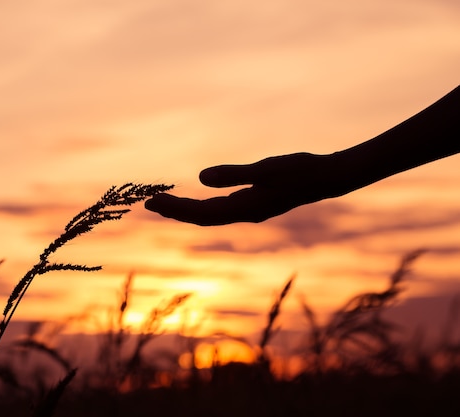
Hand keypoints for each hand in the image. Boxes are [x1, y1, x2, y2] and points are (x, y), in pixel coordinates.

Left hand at [145, 152, 339, 224]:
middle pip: (201, 217)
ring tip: (164, 204)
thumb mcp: (266, 169)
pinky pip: (221, 209)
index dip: (175, 209)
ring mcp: (249, 210)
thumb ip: (234, 174)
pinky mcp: (255, 203)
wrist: (328, 178)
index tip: (151, 202)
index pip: (200, 213)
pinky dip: (203, 206)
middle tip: (148, 203)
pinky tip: (198, 200)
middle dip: (174, 211)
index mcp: (244, 208)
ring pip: (210, 215)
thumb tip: (200, 178)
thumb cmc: (300, 171)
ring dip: (186, 210)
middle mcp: (244, 214)